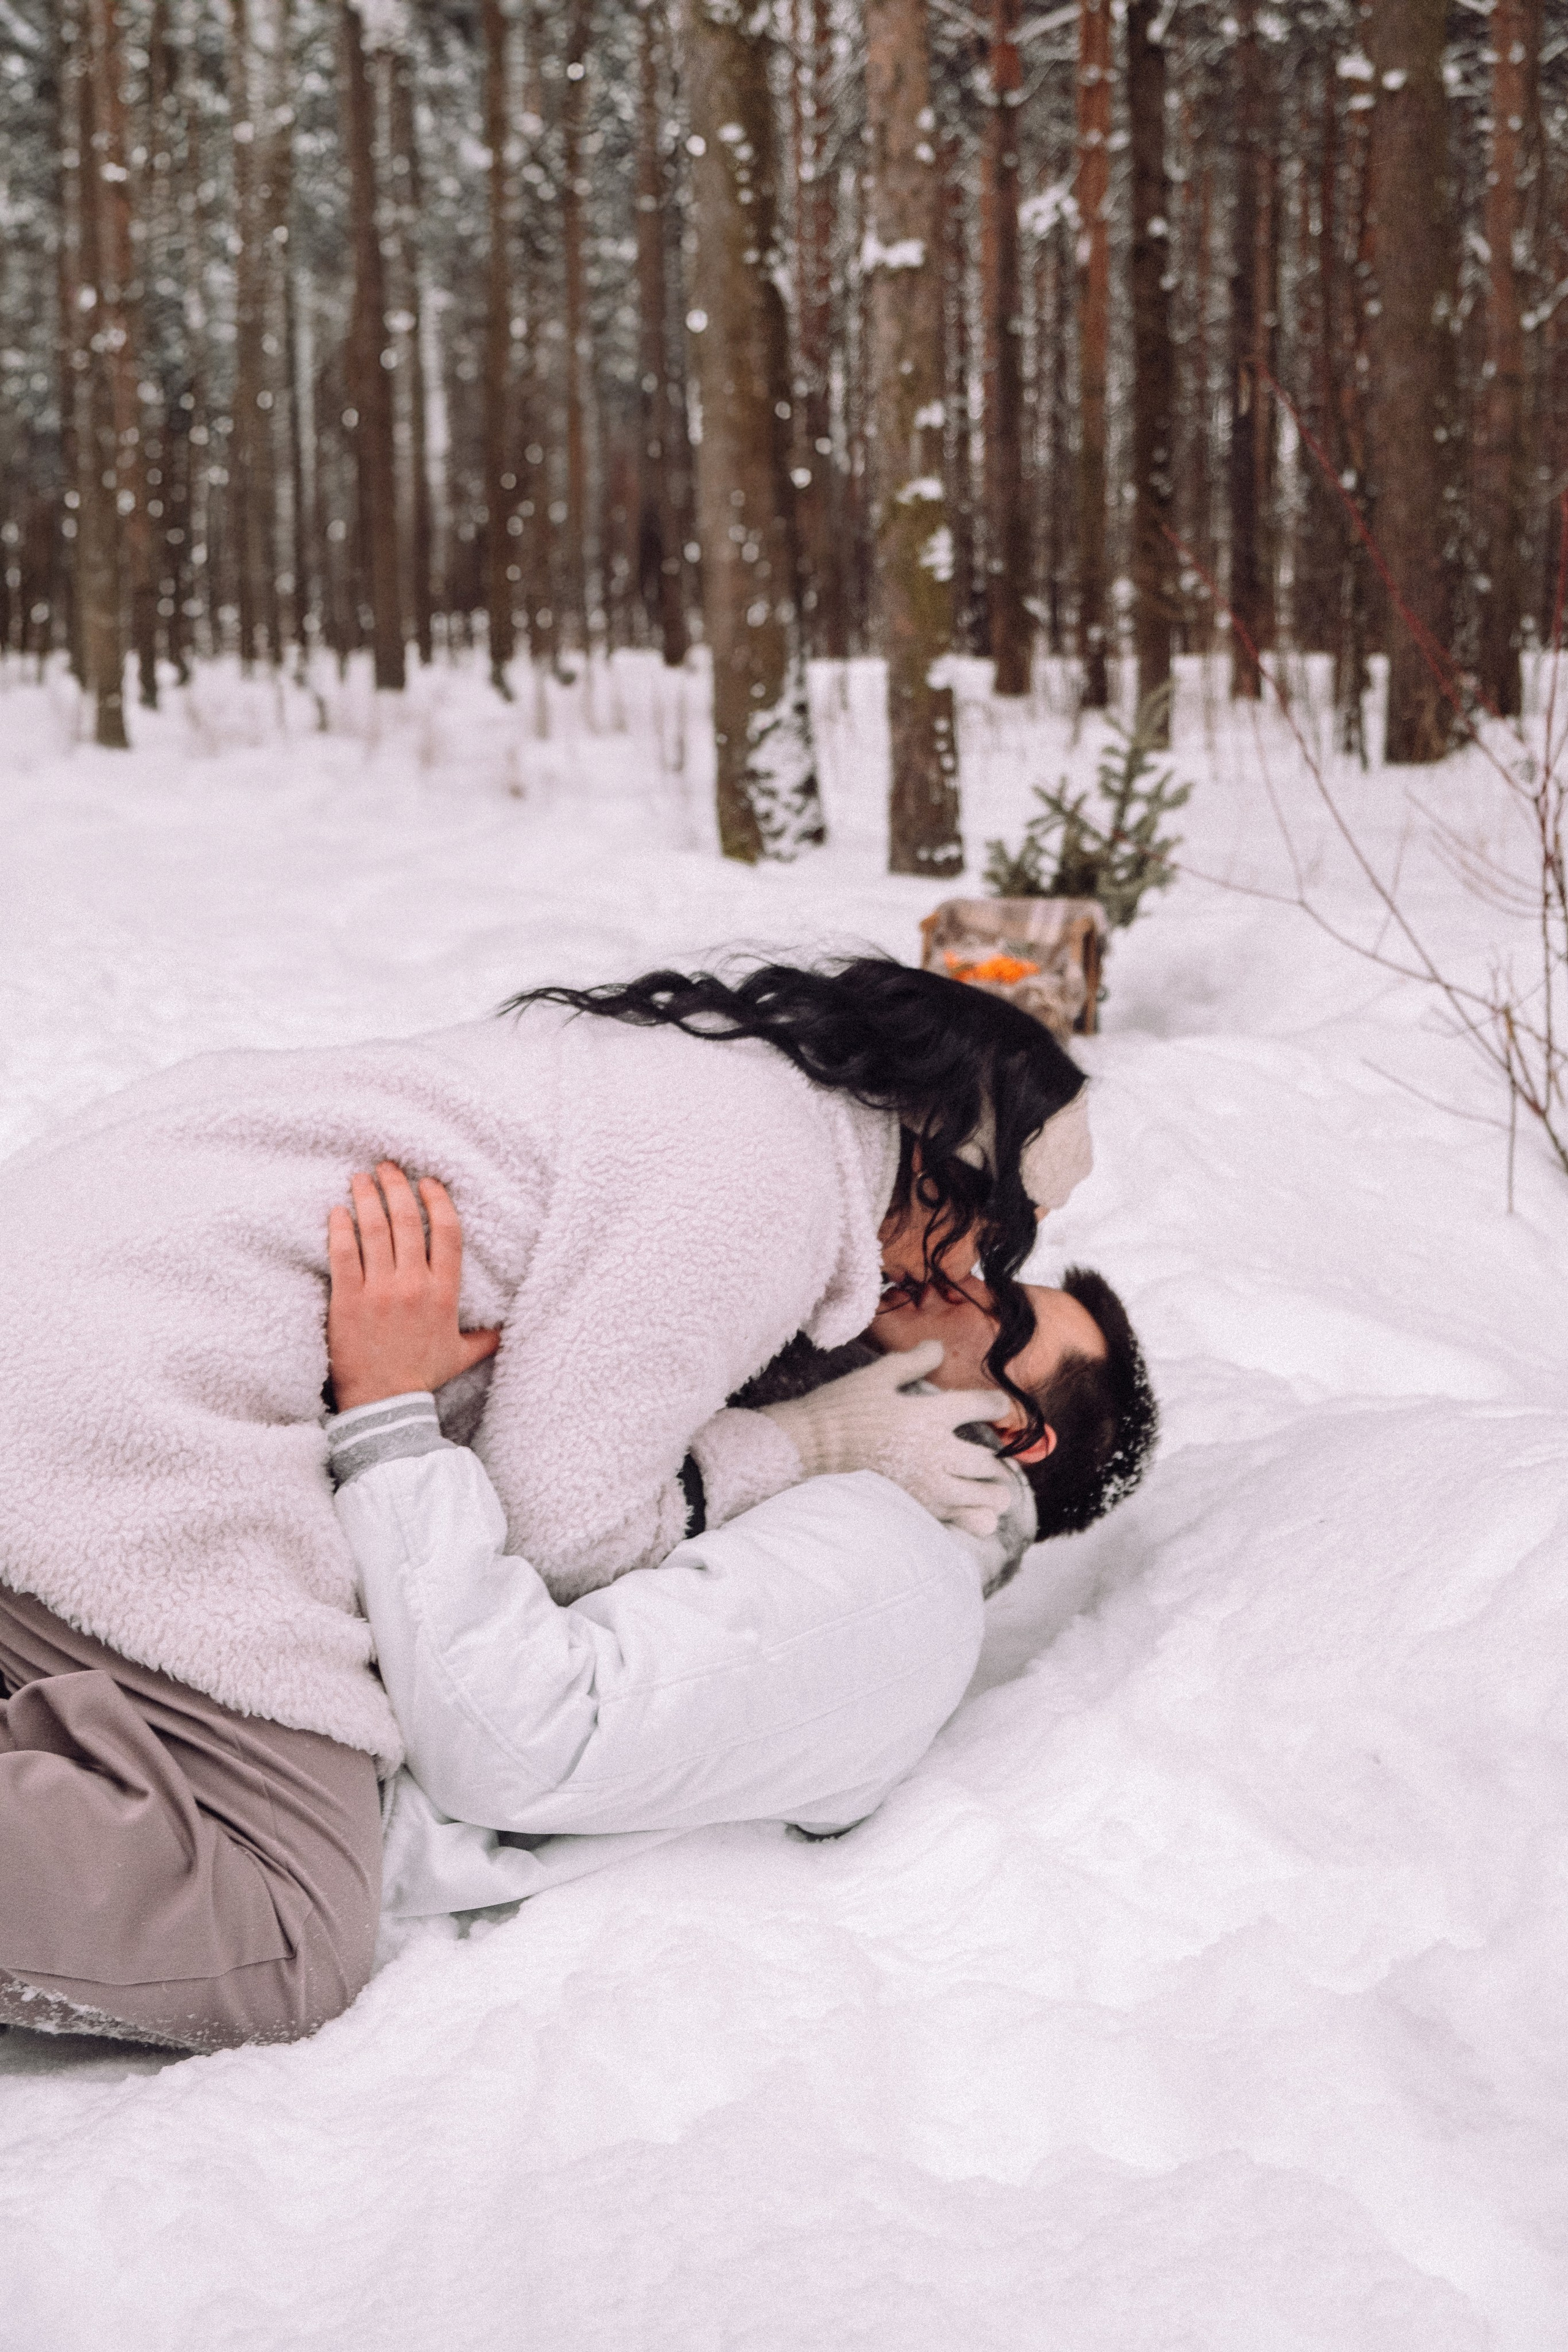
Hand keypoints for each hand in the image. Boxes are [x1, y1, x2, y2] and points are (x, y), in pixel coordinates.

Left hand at [327, 1162, 500, 1412]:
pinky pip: (343, 1253)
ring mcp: (380, 1291)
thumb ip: (485, 1337)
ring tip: (361, 1177)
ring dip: (367, 1197)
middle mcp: (414, 1286)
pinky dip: (340, 1227)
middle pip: (408, 1222)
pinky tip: (337, 1210)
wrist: (384, 1405)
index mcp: (444, 1294)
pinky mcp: (348, 1300)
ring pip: (375, 1230)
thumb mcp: (462, 1356)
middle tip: (387, 1167)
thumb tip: (508, 1329)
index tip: (428, 1182)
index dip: (439, 1201)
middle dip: (398, 1187)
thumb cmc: (421, 1378)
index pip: (449, 1234)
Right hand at [758, 1338, 1014, 1536]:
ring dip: (991, 1492)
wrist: (807, 1451)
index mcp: (930, 1416)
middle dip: (998, 1462)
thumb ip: (913, 1361)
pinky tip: (968, 1510)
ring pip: (985, 1498)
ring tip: (986, 1489)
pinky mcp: (917, 1511)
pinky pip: (961, 1521)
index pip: (982, 1407)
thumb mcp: (876, 1376)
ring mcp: (928, 1488)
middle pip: (991, 1463)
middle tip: (992, 1460)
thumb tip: (939, 1347)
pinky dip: (973, 1517)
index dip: (996, 1405)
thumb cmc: (841, 1410)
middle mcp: (936, 1454)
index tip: (997, 1406)